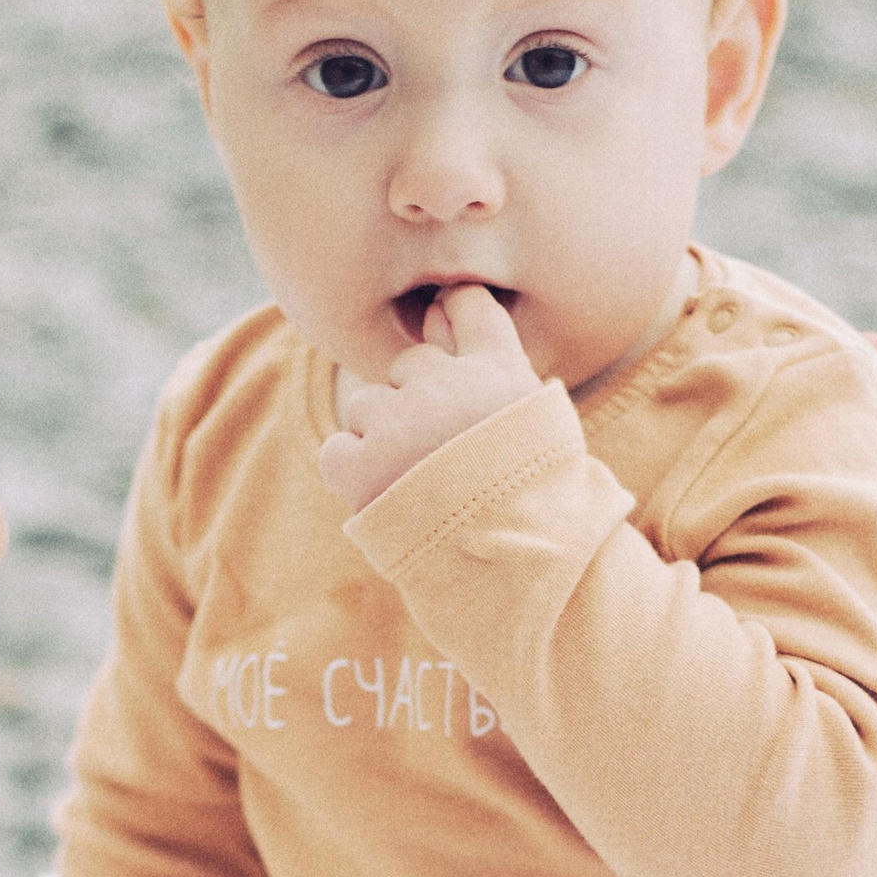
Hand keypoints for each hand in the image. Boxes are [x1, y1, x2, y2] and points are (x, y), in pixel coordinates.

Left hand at [320, 284, 542, 515]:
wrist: (514, 572)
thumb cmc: (531, 500)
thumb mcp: (539, 422)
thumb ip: (495, 364)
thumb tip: (440, 305)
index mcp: (500, 371)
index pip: (467, 304)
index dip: (451, 314)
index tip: (448, 330)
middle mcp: (447, 385)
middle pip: (407, 363)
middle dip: (415, 399)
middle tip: (444, 453)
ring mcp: (401, 424)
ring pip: (366, 406)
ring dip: (382, 439)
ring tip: (420, 484)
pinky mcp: (362, 467)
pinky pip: (337, 450)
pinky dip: (353, 472)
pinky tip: (388, 497)